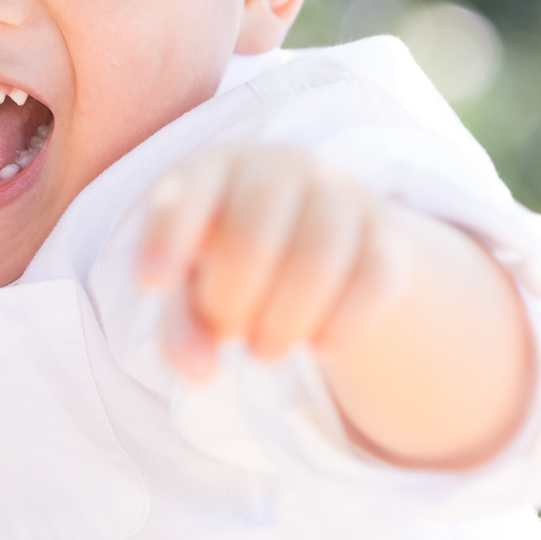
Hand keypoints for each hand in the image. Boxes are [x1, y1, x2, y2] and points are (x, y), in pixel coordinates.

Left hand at [138, 145, 410, 379]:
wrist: (327, 241)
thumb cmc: (236, 263)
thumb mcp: (197, 287)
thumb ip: (183, 327)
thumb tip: (199, 373)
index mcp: (218, 168)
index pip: (187, 193)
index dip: (167, 236)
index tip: (151, 284)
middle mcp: (282, 166)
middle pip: (252, 236)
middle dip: (231, 304)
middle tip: (231, 331)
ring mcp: (342, 193)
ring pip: (318, 258)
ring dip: (285, 324)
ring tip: (266, 351)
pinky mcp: (389, 234)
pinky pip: (374, 281)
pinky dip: (341, 329)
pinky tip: (321, 345)